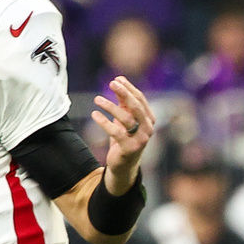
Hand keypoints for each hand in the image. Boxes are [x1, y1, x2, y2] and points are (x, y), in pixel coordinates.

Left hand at [92, 76, 154, 193]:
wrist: (123, 164)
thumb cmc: (124, 138)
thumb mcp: (123, 118)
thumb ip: (123, 102)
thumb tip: (118, 81)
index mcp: (149, 119)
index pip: (140, 99)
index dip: (129, 88)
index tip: (116, 79)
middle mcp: (148, 128)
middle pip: (136, 107)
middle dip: (124, 93)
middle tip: (111, 83)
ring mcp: (141, 139)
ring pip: (126, 119)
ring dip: (110, 106)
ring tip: (97, 99)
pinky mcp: (129, 148)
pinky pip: (116, 132)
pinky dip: (104, 122)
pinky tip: (94, 114)